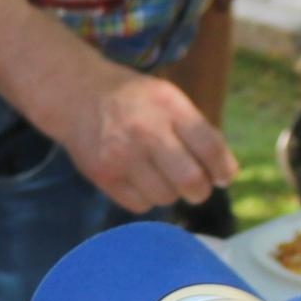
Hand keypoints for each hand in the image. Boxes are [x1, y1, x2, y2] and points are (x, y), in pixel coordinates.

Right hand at [64, 67, 240, 212]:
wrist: (76, 96)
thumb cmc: (133, 99)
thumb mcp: (169, 98)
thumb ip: (197, 130)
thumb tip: (224, 172)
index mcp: (169, 107)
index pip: (210, 148)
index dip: (224, 169)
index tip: (223, 176)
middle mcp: (146, 132)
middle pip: (191, 181)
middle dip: (200, 190)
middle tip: (196, 186)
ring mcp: (122, 156)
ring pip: (166, 197)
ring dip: (170, 192)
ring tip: (161, 175)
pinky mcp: (104, 176)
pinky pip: (140, 205)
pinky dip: (146, 197)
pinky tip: (139, 179)